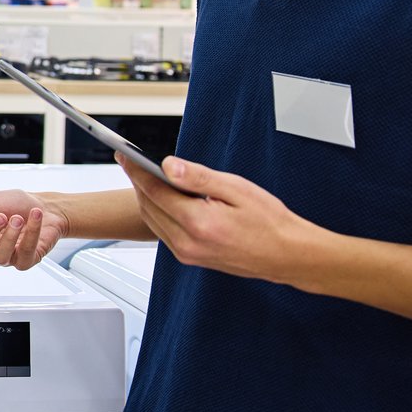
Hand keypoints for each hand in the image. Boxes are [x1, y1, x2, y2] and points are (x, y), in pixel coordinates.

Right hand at [0, 190, 71, 298]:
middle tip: (1, 215)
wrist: (46, 206)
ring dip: (12, 232)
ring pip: (2, 255)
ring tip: (20, 217)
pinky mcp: (26, 261)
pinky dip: (32, 231)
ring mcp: (8, 258)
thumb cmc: (15, 203)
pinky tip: (34, 218)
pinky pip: (25, 251)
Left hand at [116, 154, 307, 282]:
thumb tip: (167, 166)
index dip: (136, 170)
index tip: (124, 154)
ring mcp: (188, 254)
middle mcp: (188, 243)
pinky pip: (163, 232)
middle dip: (137, 182)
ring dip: (145, 197)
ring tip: (142, 175)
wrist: (287, 255)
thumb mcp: (236, 189)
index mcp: (198, 223)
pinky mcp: (191, 258)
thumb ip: (198, 177)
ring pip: (152, 220)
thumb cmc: (269, 222)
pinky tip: (162, 198)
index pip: (154, 191)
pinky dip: (158, 213)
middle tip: (129, 160)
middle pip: (148, 206)